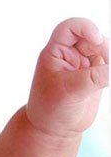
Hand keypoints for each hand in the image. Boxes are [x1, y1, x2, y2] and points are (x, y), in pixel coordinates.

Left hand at [25, 17, 108, 139]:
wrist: (54, 128)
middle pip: (92, 38)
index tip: (96, 39)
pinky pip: (110, 64)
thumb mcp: (70, 91)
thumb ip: (94, 78)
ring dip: (110, 57)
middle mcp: (69, 55)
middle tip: (107, 64)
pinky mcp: (95, 76)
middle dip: (103, 47)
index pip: (69, 28)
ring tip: (106, 76)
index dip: (85, 27)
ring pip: (103, 50)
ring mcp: (82, 65)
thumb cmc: (51, 108)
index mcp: (54, 53)